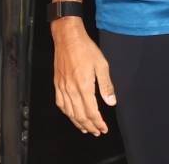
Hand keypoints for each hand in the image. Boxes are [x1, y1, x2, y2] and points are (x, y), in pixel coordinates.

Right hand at [51, 18, 115, 135]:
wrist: (68, 38)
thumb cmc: (86, 49)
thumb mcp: (102, 65)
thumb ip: (106, 86)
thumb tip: (111, 102)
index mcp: (84, 86)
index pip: (91, 112)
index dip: (98, 123)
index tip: (104, 128)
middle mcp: (71, 90)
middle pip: (80, 115)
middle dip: (89, 126)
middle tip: (97, 132)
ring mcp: (62, 88)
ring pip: (69, 112)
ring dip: (78, 123)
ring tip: (85, 129)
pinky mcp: (57, 84)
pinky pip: (60, 104)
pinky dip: (66, 113)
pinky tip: (71, 115)